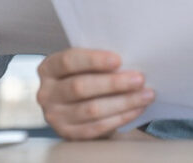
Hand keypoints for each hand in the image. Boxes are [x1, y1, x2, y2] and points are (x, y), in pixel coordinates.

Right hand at [36, 48, 155, 139]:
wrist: (78, 106)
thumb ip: (98, 61)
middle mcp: (47, 93)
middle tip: (139, 79)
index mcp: (49, 68)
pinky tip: (136, 109)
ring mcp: (55, 116)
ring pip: (92, 109)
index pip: (68, 61)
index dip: (93, 60)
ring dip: (123, 102)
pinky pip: (97, 127)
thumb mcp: (83, 66)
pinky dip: (120, 117)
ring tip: (145, 95)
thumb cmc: (85, 77)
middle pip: (80, 87)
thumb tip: (130, 58)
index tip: (118, 60)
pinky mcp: (68, 134)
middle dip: (113, 83)